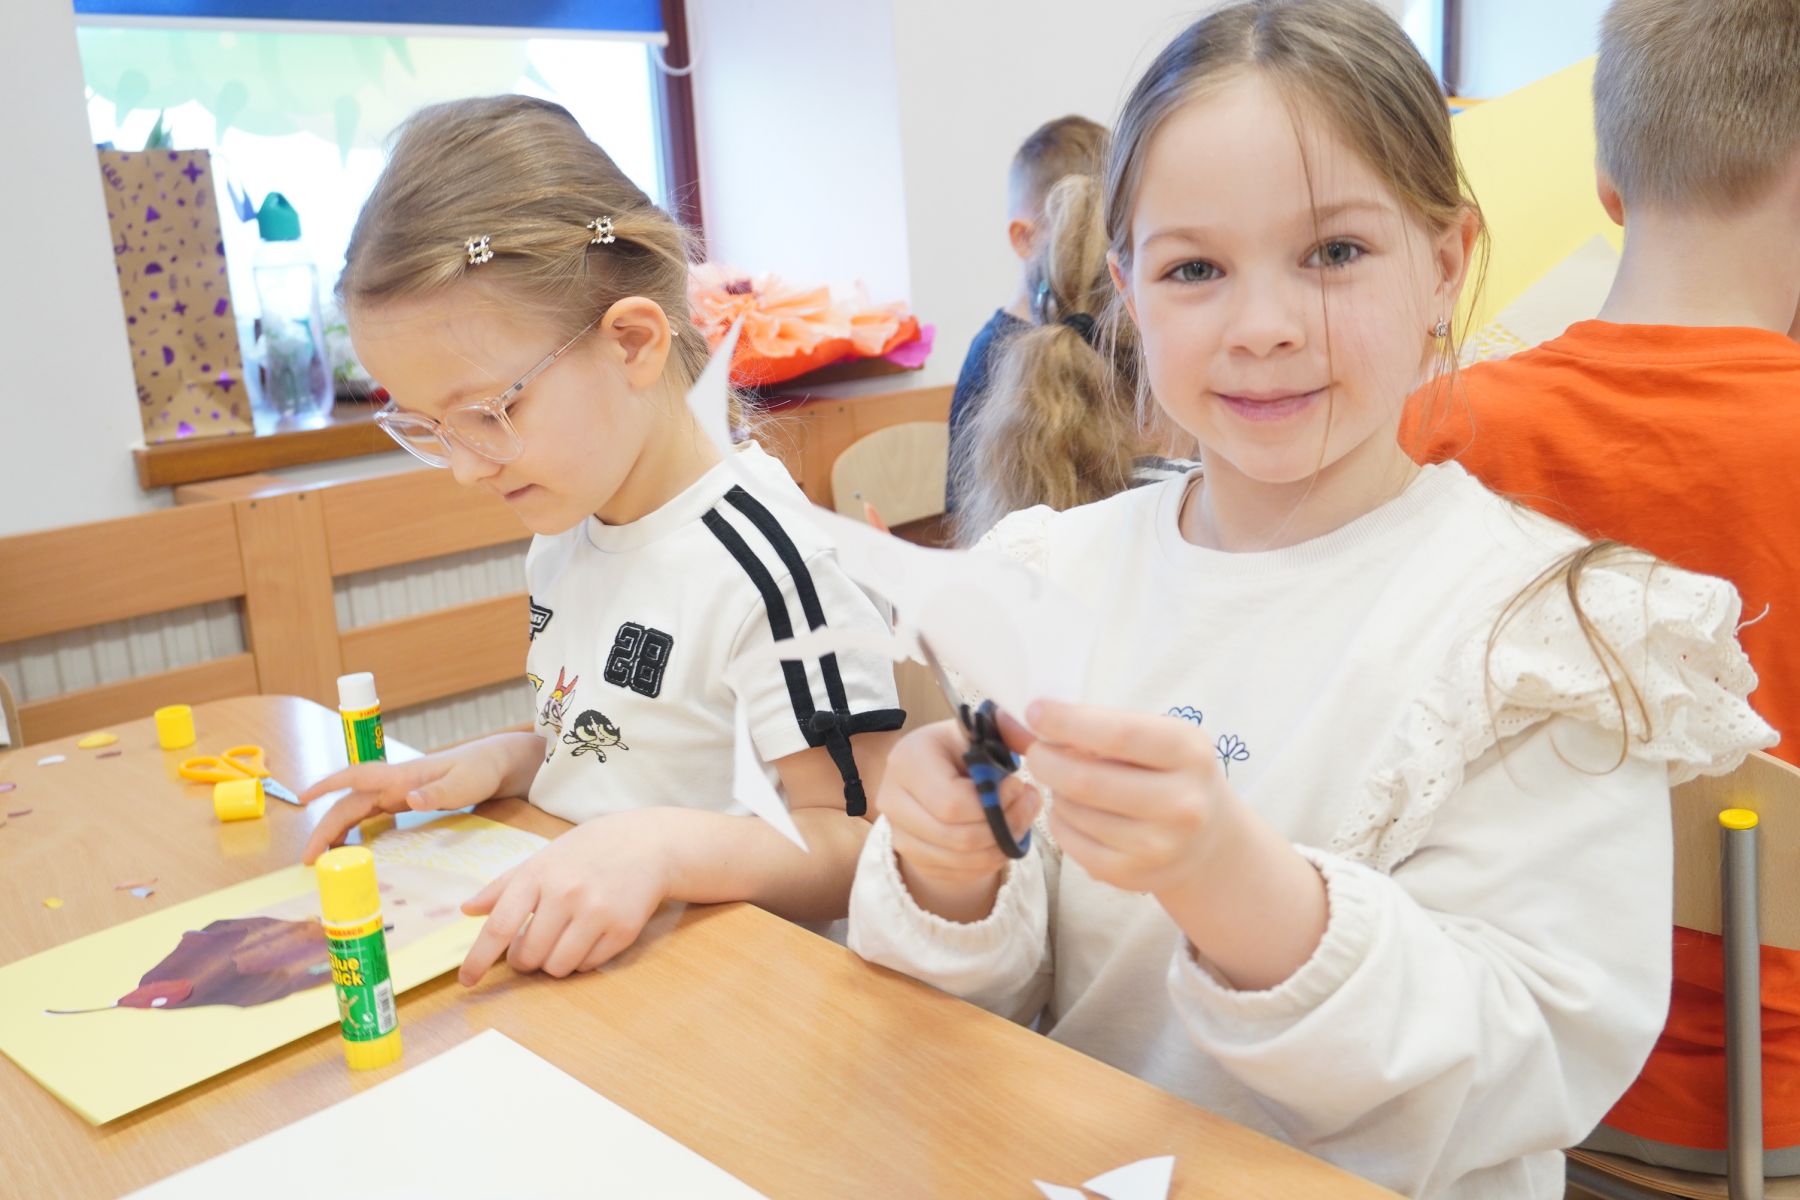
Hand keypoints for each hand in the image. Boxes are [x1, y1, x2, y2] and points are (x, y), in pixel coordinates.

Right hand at [299, 740, 507, 864]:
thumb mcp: (464, 783)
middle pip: (349, 803)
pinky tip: (349, 846)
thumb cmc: (480, 770)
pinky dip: (355, 830)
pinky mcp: (405, 800)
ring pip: (357, 809)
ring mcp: (398, 791)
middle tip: (308, 858)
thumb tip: (407, 799)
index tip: (301, 797)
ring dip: (336, 830)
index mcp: (402, 776)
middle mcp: (394, 783)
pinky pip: (371, 815)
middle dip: (325, 827)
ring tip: (321, 857)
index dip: (327, 785)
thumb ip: (438, 793)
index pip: (357, 777)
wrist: (497, 763)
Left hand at [456, 811, 669, 985]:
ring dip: (552, 963)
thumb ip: (503, 885)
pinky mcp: (622, 930)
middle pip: (528, 956)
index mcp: (539, 875)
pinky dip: (581, 959)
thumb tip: (467, 910)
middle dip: (524, 960)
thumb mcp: (544, 857)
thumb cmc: (588, 851)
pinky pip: (587, 966)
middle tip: (531, 946)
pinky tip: (588, 936)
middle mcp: (566, 894)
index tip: (466, 980)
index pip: (499, 926)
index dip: (478, 959)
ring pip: (556, 967)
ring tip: (562, 939)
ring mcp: (597, 913)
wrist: (649, 845)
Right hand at [878, 719, 1040, 921]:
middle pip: (956, 836)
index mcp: (906, 757)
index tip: (1019, 785)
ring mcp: (899, 833)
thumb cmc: (961, 749)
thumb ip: (1003, 736)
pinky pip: (960, 872)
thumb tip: (1024, 753)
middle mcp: (893, 798)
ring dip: (1002, 845)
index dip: (993, 802)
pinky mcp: (914, 858)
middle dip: (1003, 826)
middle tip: (1027, 804)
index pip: (951, 801)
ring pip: (961, 860)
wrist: (938, 774)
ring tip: (1021, 819)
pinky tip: (1004, 836)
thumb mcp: (978, 733)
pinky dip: (990, 860)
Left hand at [1022, 699, 1230, 897]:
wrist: (1208, 838)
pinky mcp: (1134, 876)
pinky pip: (1071, 843)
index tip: (1034, 711)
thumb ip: (1092, 724)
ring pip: (1073, 812)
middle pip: (1086, 780)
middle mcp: (1182, 803)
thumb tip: (1015, 719)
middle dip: (1046, 760)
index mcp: (1189, 752)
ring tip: (1067, 782)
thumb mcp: (1151, 736)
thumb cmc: (1168, 771)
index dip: (1066, 722)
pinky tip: (1074, 811)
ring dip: (1055, 792)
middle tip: (1036, 751)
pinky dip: (1060, 821)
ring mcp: (1159, 846)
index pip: (1117, 735)